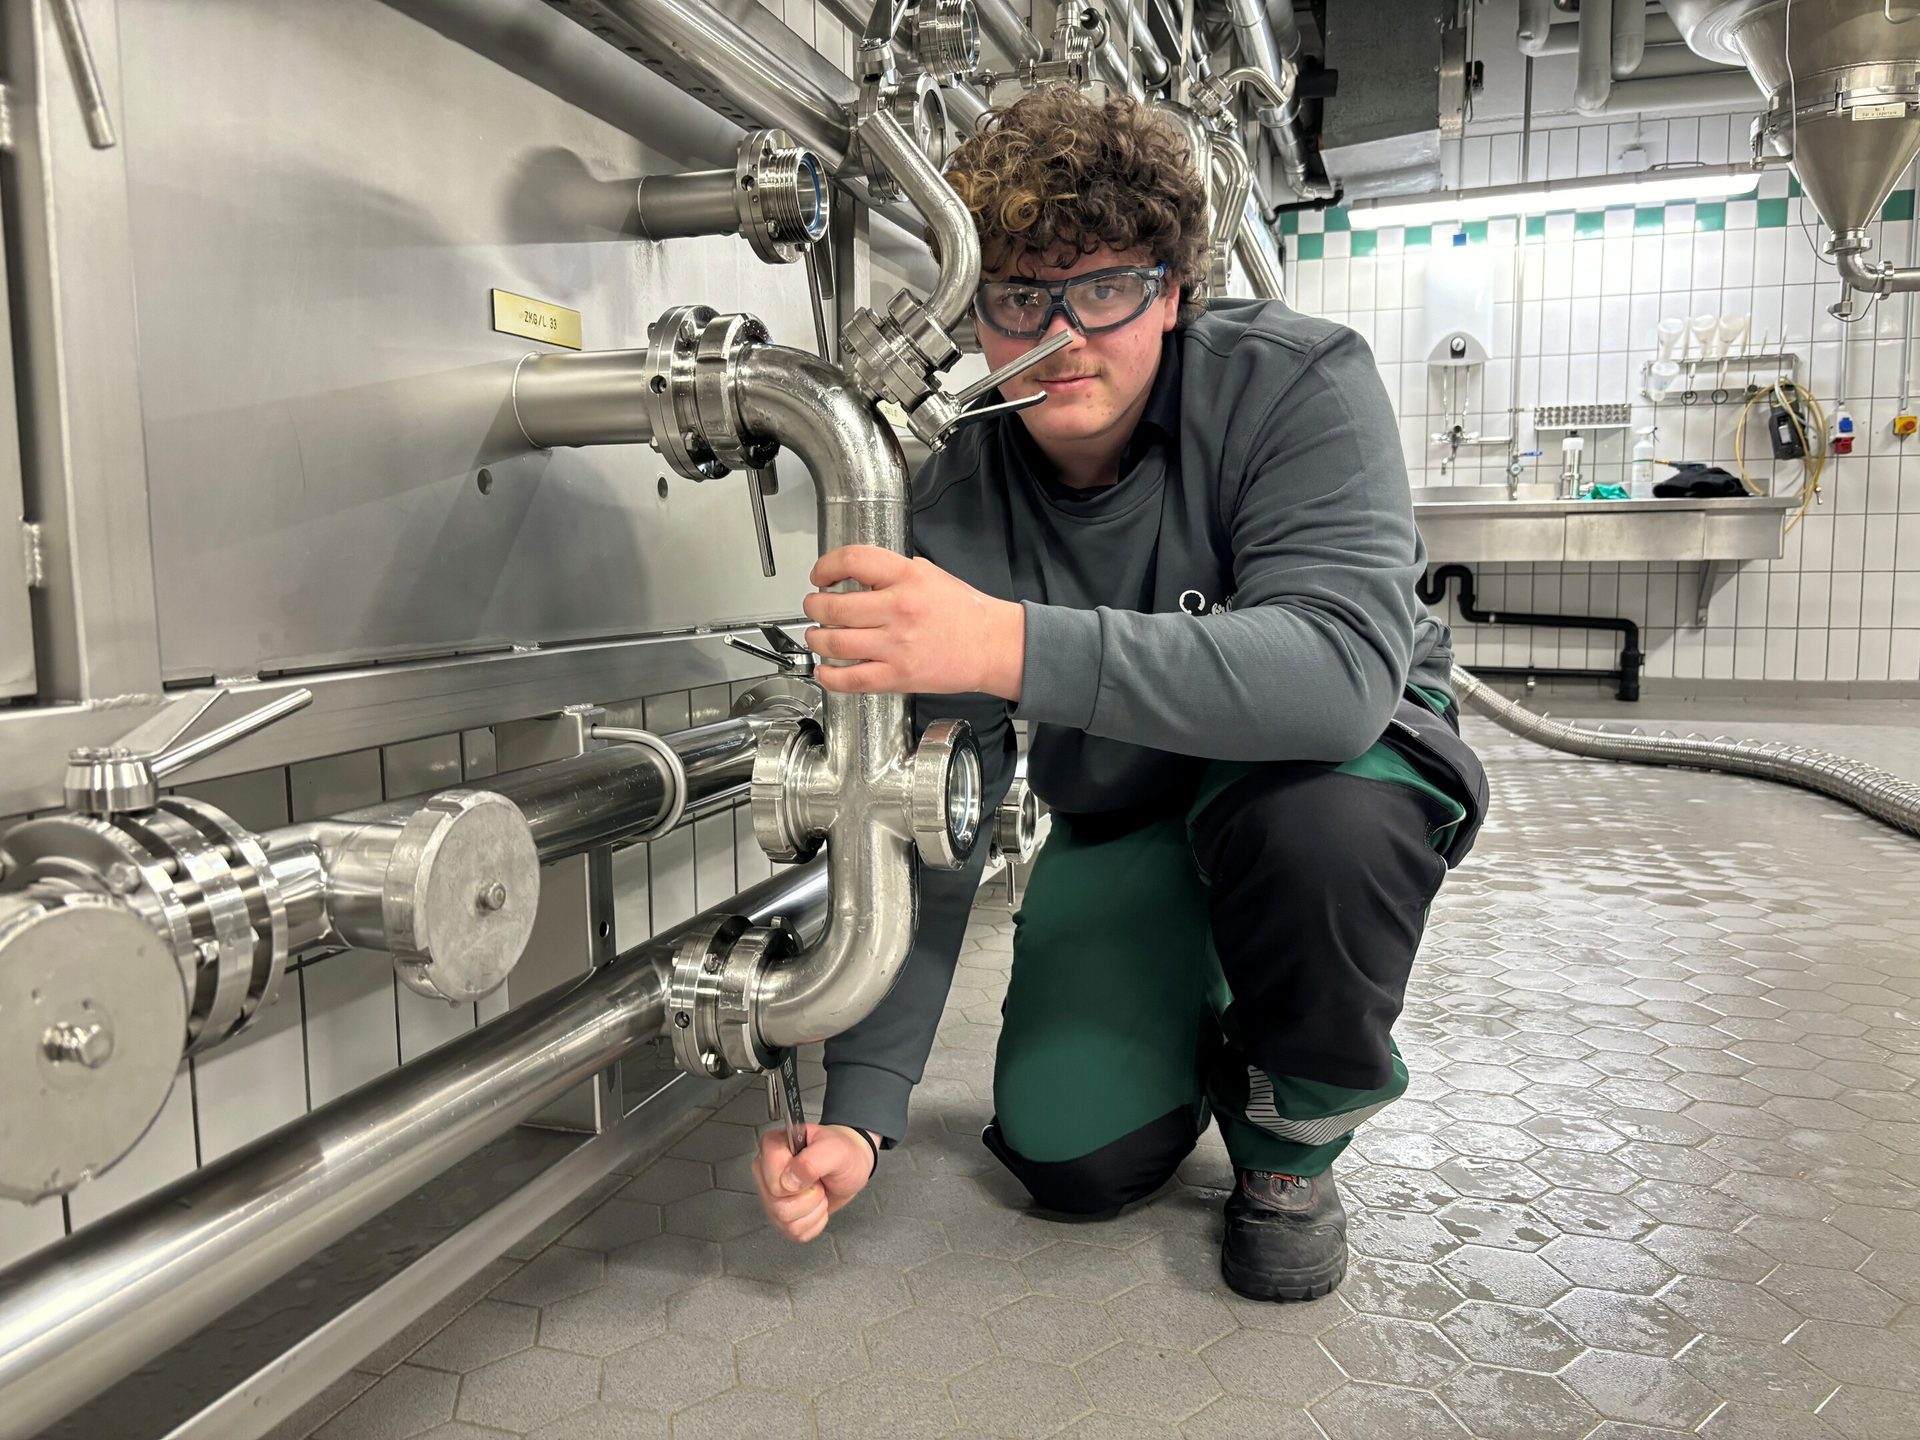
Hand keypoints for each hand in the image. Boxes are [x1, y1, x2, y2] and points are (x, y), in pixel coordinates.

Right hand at [752, 1123, 878, 1241]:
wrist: (850, 1168)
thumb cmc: (843, 1153)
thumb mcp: (836, 1150)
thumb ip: (811, 1161)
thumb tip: (788, 1182)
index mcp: (773, 1146)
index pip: (773, 1180)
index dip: (798, 1183)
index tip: (812, 1172)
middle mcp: (766, 1170)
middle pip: (776, 1203)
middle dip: (808, 1197)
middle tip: (818, 1181)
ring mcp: (770, 1195)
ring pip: (784, 1219)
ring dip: (813, 1209)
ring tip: (819, 1191)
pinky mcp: (780, 1216)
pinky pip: (793, 1232)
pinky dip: (814, 1222)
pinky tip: (816, 1204)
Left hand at [802, 546, 1024, 699]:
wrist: (992, 646)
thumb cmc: (964, 612)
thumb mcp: (930, 574)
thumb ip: (892, 572)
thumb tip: (855, 574)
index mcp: (907, 578)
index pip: (852, 561)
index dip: (826, 567)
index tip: (820, 576)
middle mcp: (899, 609)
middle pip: (834, 606)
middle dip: (814, 607)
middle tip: (814, 607)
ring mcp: (897, 645)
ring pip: (835, 643)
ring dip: (816, 639)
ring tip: (818, 636)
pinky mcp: (898, 676)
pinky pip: (851, 679)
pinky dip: (829, 676)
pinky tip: (825, 670)